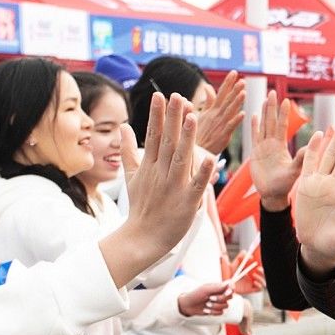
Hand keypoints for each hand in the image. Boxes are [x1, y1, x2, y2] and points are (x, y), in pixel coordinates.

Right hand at [101, 93, 214, 286]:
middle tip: (178, 96)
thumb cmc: (140, 207)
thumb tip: (124, 126)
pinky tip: (210, 158)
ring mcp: (174, 187)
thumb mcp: (131, 176)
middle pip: (168, 142)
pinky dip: (202, 173)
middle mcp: (161, 173)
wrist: (141, 238)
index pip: (154, 135)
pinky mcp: (187, 203)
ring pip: (181, 158)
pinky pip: (196, 185)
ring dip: (187, 138)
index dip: (158, 115)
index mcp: (150, 166)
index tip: (161, 95)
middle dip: (173, 118)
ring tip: (193, 117)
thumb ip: (129, 150)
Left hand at [178, 280, 234, 317]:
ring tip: (206, 304)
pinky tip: (206, 310)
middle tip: (210, 298)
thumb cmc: (195, 295)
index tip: (227, 292)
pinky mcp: (216, 310)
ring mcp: (219, 302)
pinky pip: (221, 313)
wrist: (188, 306)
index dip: (231, 289)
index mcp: (218, 287)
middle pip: (230, 297)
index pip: (231, 286)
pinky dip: (213, 312)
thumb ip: (218, 287)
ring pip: (226, 306)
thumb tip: (229, 282)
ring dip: (215, 306)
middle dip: (220, 299)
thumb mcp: (205, 289)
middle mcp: (220, 294)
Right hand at [191, 71, 245, 157]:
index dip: (228, 83)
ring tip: (244, 92)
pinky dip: (236, 120)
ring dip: (237, 102)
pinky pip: (230, 127)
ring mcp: (220, 126)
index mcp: (211, 111)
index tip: (234, 72)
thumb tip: (208, 87)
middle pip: (227, 100)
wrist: (194, 153)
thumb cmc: (198, 134)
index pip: (221, 93)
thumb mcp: (201, 114)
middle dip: (234, 89)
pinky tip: (243, 114)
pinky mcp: (223, 136)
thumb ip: (207, 101)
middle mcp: (216, 116)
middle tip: (242, 79)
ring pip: (230, 111)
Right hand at [251, 90, 304, 209]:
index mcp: (281, 147)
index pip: (282, 126)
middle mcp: (272, 145)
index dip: (283, 113)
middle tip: (273, 92)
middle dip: (272, 107)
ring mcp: (263, 148)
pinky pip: (254, 137)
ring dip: (263, 112)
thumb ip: (301, 159)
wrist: (272, 195)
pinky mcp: (255, 154)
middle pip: (271, 121)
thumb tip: (311, 147)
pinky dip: (254, 126)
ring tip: (264, 99)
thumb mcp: (294, 171)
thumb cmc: (284, 185)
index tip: (285, 100)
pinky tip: (253, 115)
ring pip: (262, 126)